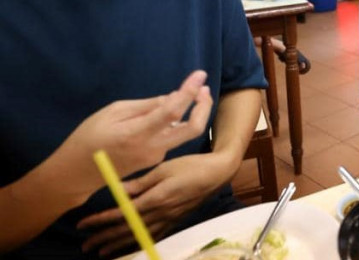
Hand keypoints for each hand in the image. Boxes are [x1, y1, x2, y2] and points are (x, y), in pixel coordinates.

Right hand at [53, 71, 211, 200]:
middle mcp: (153, 148)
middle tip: (203, 87)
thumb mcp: (112, 112)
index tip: (200, 74)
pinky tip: (166, 114)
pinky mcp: (155, 159)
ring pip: (182, 132)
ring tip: (189, 94)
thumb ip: (146, 106)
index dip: (189, 91)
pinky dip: (174, 123)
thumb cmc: (89, 137)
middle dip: (203, 106)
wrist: (77, 173)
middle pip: (193, 128)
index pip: (173, 111)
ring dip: (191, 113)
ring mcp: (156, 156)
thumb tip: (172, 98)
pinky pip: (170, 137)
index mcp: (138, 133)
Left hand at [78, 153, 233, 256]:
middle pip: (127, 230)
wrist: (217, 173)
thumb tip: (117, 191)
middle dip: (104, 238)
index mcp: (155, 199)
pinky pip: (153, 236)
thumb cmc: (190, 166)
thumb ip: (140, 183)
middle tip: (85, 245)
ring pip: (139, 236)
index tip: (83, 225)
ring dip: (118, 245)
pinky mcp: (176, 220)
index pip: (122, 214)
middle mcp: (160, 214)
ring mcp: (169, 219)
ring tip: (102, 252)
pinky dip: (139, 243)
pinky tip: (131, 246)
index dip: (100, 221)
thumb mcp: (164, 169)